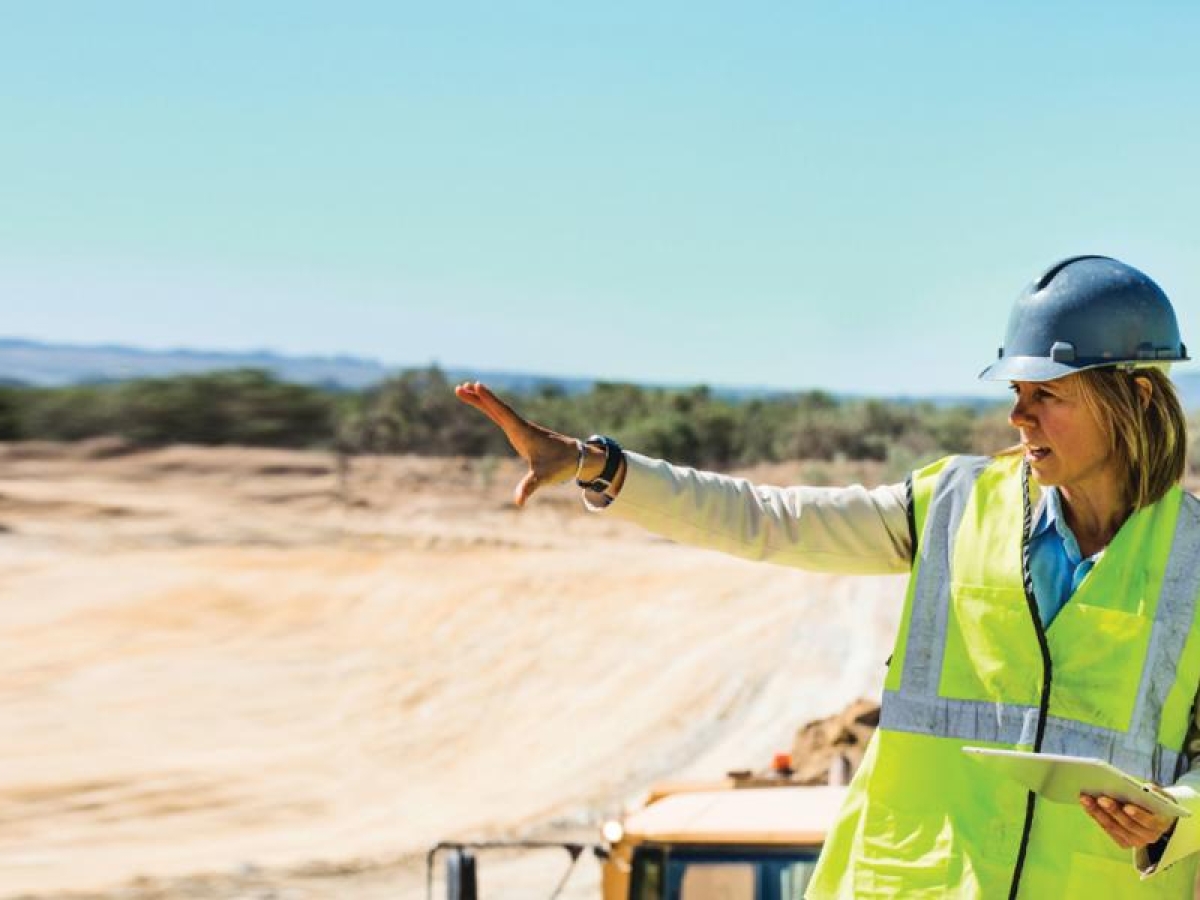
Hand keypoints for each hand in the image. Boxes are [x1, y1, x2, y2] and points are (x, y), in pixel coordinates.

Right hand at [454, 381, 580, 506]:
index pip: (504, 413)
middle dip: (479, 398)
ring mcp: (519, 428)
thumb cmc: (560, 464)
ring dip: (481, 401)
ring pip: (496, 410)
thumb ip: (530, 487)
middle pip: (496, 408)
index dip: (491, 400)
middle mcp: (520, 426)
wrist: (574, 457)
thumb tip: (519, 502)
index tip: (478, 386)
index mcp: (524, 432)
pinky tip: (481, 404)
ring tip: (463, 390)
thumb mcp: (544, 477)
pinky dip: (488, 408)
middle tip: (460, 388)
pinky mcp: (519, 432)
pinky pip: (500, 416)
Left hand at [1079, 792, 1174, 849]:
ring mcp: (1135, 841)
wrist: (1159, 819)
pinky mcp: (1124, 842)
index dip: (1138, 815)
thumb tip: (1146, 788)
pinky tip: (1086, 805)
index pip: (1150, 821)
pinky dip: (1096, 816)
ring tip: (1086, 799)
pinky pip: (1108, 829)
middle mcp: (1149, 836)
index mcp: (1161, 824)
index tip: (1127, 807)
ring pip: (1114, 827)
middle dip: (1113, 810)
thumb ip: (1155, 792)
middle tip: (1100, 798)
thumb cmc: (1157, 803)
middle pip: (1128, 824)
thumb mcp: (1161, 796)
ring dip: (1098, 813)